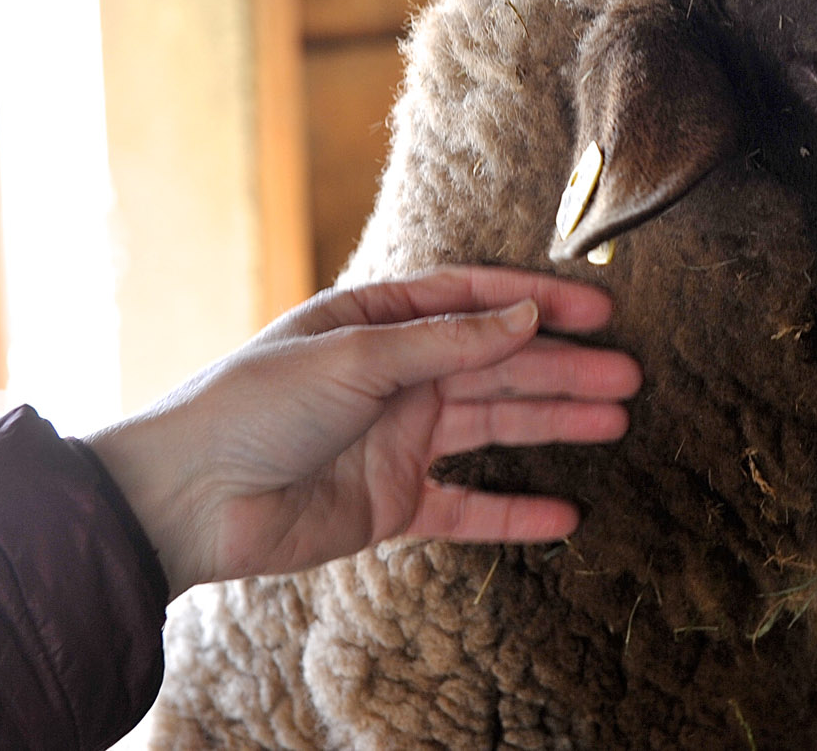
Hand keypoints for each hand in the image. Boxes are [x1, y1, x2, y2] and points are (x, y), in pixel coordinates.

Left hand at [87, 267, 640, 595]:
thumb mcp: (355, 354)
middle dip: (563, 367)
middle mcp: (395, 374)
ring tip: (616, 421)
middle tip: (629, 375)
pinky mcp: (391, 503)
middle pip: (498, 364)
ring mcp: (398, 439)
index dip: (540, 301)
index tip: (600, 308)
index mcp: (378, 319)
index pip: (476, 300)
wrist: (187, 501)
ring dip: (554, 423)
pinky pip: (466, 505)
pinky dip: (513, 511)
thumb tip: (524, 315)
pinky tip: (564, 515)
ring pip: (494, 426)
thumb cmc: (252, 406)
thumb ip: (446, 341)